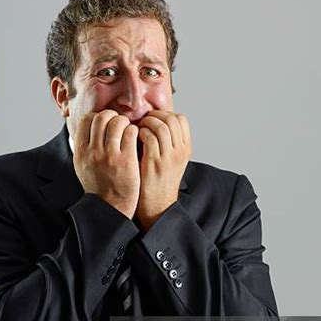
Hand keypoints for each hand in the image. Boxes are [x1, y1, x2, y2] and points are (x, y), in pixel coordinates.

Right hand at [73, 110, 139, 218]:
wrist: (110, 208)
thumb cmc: (99, 188)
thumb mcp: (82, 167)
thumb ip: (84, 148)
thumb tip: (87, 129)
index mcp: (81, 152)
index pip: (86, 120)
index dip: (97, 116)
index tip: (105, 123)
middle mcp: (93, 152)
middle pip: (101, 117)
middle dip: (112, 116)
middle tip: (119, 123)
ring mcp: (110, 155)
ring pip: (117, 122)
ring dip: (125, 122)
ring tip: (128, 130)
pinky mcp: (126, 160)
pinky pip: (131, 133)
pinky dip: (134, 131)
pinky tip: (135, 138)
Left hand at [136, 111, 191, 229]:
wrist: (157, 206)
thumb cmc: (159, 183)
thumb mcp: (171, 161)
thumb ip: (167, 143)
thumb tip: (154, 122)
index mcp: (185, 149)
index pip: (181, 119)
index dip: (165, 114)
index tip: (153, 118)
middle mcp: (180, 152)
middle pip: (171, 120)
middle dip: (154, 116)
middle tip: (143, 120)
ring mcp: (169, 158)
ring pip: (161, 126)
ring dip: (146, 123)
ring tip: (139, 128)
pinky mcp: (155, 164)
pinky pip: (149, 138)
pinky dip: (141, 133)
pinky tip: (135, 138)